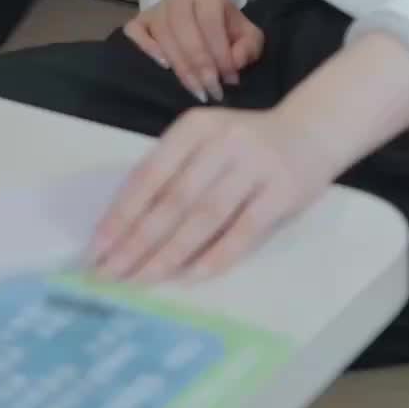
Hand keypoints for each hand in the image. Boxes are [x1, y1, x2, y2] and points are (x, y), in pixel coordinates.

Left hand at [91, 104, 328, 284]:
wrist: (312, 130)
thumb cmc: (245, 144)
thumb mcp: (205, 142)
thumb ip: (173, 172)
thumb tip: (125, 226)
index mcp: (194, 127)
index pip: (149, 175)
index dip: (121, 213)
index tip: (96, 247)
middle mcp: (221, 141)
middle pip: (172, 200)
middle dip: (137, 240)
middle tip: (109, 273)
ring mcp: (254, 165)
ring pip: (203, 217)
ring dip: (168, 253)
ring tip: (140, 280)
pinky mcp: (282, 191)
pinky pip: (244, 230)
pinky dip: (216, 255)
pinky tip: (189, 277)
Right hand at [124, 0, 263, 102]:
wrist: (208, 29)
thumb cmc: (229, 35)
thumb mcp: (248, 39)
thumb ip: (248, 48)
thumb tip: (234, 62)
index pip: (210, 21)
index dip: (219, 53)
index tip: (229, 80)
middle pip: (183, 27)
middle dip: (199, 63)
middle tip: (211, 90)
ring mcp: (157, 7)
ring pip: (162, 32)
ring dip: (180, 65)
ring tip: (195, 89)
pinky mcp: (140, 21)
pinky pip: (134, 31)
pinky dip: (146, 48)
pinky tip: (164, 67)